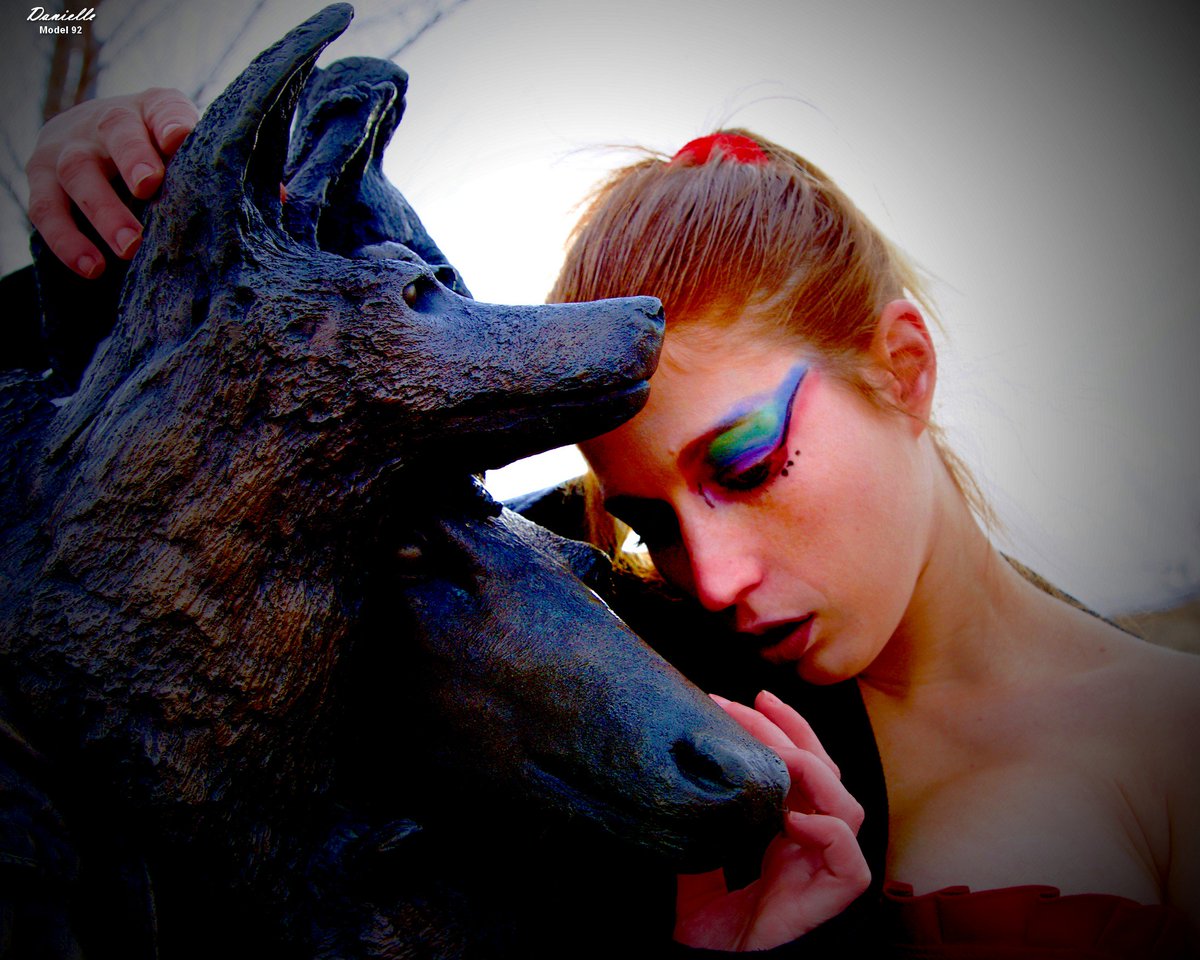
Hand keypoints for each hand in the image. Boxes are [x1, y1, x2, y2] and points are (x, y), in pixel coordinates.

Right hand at [26, 88, 198, 277]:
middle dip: (132, 158)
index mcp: (150, 110)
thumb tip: (257, 195)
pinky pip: (45, 209)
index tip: (178, 139)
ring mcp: (67, 148)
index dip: (170, 121)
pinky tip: (91, 267)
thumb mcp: (184, 151)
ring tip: (127, 247)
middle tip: (148, 188)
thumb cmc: (156, 155)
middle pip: (116, 131)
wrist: (92, 142)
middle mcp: (104, 120)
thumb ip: (211, 168)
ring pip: (77, 171)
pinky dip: (66, 240)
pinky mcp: (41, 177)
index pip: (163, 108)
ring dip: (103, 211)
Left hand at [674, 690, 869, 951]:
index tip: (752, 700)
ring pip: (845, 806)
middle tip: (753, 704)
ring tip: (773, 752)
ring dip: (811, 771)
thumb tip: (678, 770)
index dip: (784, 729)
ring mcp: (827, 869)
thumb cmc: (711, 925)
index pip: (801, 766)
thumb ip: (701, 817)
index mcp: (788, 828)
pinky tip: (793, 818)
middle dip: (791, 732)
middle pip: (824, 772)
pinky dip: (826, 832)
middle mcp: (813, 842)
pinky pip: (849, 859)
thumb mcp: (697, 855)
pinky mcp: (835, 898)